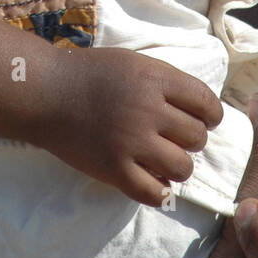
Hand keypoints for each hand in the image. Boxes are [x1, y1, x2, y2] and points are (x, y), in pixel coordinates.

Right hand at [33, 47, 222, 206]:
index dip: (211, 114)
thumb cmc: (92, 74)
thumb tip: (203, 108)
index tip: (205, 119)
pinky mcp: (114, 170)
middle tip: (175, 137)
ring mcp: (131, 142)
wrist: (46, 92)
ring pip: (184, 167)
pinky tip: (153, 180)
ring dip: (179, 165)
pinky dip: (160, 190)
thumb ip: (167, 82)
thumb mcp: (135, 63)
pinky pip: (155, 193)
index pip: (206, 103)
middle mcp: (148, 110)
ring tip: (165, 159)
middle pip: (197, 136)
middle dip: (192, 139)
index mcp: (156, 79)